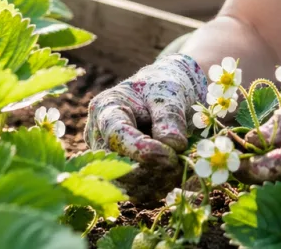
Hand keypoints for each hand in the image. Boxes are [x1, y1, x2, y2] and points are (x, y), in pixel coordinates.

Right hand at [85, 53, 207, 201]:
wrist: (164, 98)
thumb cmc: (164, 89)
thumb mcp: (170, 94)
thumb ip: (170, 117)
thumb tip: (174, 145)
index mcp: (105, 108)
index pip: (116, 135)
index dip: (142, 150)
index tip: (171, 155)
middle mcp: (97, 135)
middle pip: (117, 164)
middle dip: (153, 168)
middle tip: (182, 163)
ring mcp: (105, 158)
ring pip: (126, 184)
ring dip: (158, 182)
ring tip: (183, 168)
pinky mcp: (118, 174)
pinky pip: (136, 192)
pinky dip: (159, 188)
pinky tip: (177, 176)